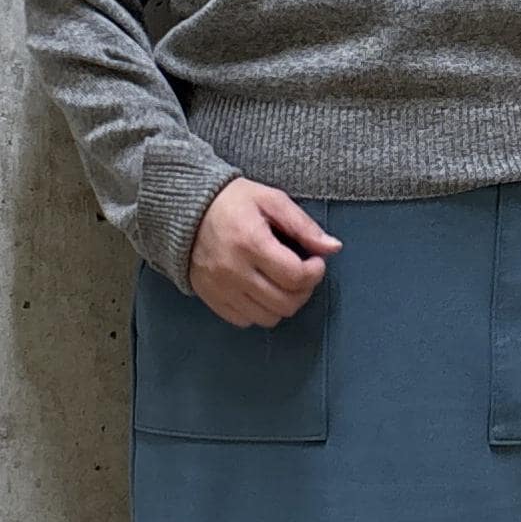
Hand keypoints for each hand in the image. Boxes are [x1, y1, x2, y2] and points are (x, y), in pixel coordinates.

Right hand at [188, 177, 342, 328]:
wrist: (186, 209)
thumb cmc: (234, 201)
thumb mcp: (272, 200)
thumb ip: (303, 225)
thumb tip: (333, 248)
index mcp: (251, 243)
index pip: (295, 276)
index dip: (315, 272)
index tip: (316, 261)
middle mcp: (234, 271)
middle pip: (285, 302)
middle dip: (304, 289)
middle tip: (303, 272)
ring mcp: (220, 289)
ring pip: (268, 317)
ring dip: (285, 303)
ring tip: (284, 281)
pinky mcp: (211, 299)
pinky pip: (245, 321)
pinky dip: (260, 310)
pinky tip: (262, 289)